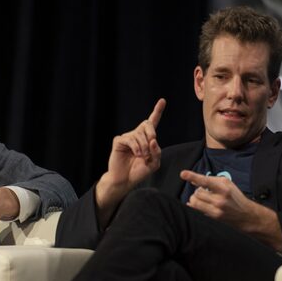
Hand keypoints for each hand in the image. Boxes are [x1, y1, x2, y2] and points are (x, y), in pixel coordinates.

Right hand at [95, 98, 164, 224]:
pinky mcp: (119, 141)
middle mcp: (136, 135)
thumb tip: (152, 140)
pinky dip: (135, 147)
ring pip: (139, 134)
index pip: (152, 122)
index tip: (162, 101)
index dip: (157, 111)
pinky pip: (130, 139)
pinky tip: (135, 154)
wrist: (125, 180)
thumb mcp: (154, 163)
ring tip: (141, 156)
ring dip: (143, 146)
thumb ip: (157, 152)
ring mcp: (127, 137)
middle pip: (147, 124)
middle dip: (152, 133)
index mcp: (146, 139)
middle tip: (152, 144)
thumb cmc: (139, 171)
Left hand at [180, 170, 281, 251]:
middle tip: (205, 192)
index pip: (205, 180)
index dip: (193, 176)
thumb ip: (210, 181)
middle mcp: (220, 198)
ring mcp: (216, 209)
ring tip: (203, 199)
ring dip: (195, 199)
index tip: (183, 174)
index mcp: (224, 187)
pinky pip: (196, 210)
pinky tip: (200, 204)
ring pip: (194, 201)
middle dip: (198, 191)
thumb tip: (193, 180)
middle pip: (197, 192)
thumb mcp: (227, 185)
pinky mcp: (214, 217)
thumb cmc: (235, 198)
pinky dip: (195, 206)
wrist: (247, 216)